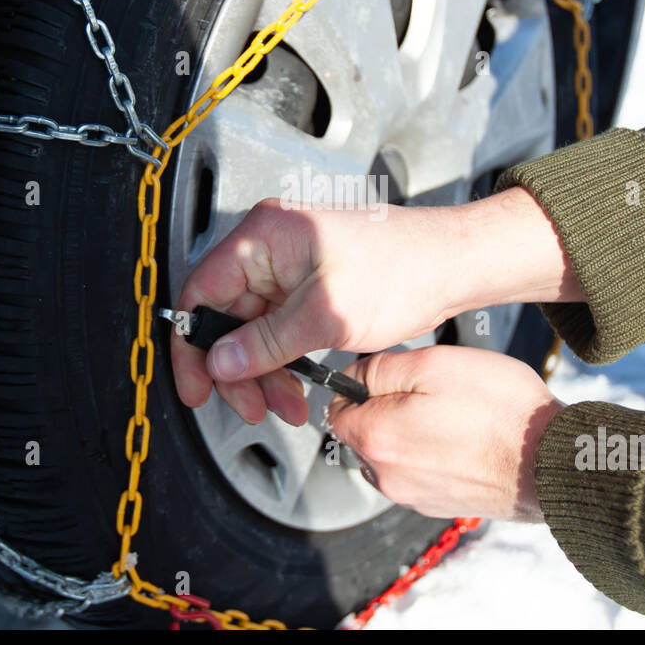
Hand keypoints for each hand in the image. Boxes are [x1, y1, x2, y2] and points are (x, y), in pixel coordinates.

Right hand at [170, 198, 462, 425]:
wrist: (452, 264)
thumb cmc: (403, 268)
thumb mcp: (326, 317)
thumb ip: (265, 344)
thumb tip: (219, 363)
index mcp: (264, 237)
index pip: (201, 292)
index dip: (193, 345)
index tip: (196, 387)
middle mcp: (269, 247)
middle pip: (225, 317)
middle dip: (238, 369)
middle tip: (252, 407)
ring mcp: (288, 267)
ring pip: (252, 330)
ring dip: (264, 373)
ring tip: (285, 406)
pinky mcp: (308, 285)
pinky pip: (278, 328)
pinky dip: (283, 361)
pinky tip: (295, 388)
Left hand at [326, 345, 562, 521]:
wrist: (552, 462)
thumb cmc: (500, 409)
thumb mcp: (433, 364)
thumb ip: (380, 368)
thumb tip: (352, 376)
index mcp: (376, 437)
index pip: (335, 407)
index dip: (358, 384)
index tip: (390, 375)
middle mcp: (386, 476)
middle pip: (362, 433)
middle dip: (384, 409)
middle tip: (429, 392)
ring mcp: (412, 496)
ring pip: (389, 454)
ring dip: (407, 433)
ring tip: (451, 415)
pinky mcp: (437, 505)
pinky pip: (417, 472)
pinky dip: (430, 454)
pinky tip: (463, 438)